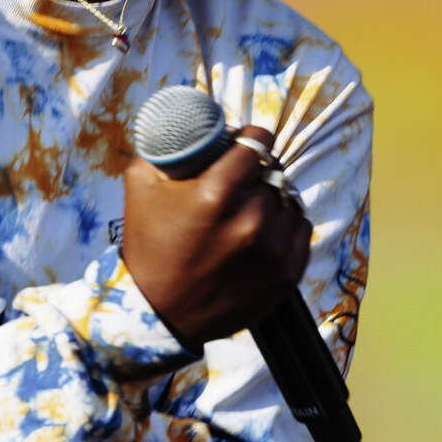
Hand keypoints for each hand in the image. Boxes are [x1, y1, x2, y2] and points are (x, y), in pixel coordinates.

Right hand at [120, 129, 311, 346]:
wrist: (159, 314)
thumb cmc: (149, 248)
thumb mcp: (140, 188)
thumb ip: (164, 149)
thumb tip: (186, 126)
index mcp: (216, 193)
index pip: (257, 143)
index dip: (251, 138)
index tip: (245, 146)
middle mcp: (250, 220)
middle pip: (272, 173)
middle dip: (256, 175)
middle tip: (238, 188)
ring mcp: (273, 250)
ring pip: (289, 201)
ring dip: (272, 201)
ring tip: (249, 213)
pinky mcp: (286, 274)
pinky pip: (301, 230)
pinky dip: (286, 227)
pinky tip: (264, 233)